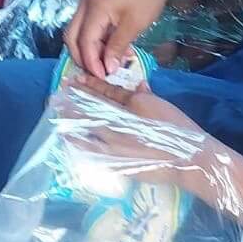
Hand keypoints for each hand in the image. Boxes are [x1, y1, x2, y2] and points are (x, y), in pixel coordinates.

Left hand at [55, 75, 215, 192]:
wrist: (188, 159)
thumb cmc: (178, 129)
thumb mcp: (160, 106)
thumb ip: (144, 95)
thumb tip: (138, 86)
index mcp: (130, 105)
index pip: (106, 92)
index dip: (89, 85)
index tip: (74, 79)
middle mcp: (118, 123)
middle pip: (90, 109)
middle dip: (72, 101)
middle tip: (54, 97)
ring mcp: (114, 144)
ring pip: (86, 128)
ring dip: (70, 120)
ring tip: (57, 114)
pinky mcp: (115, 162)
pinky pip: (91, 151)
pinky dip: (78, 143)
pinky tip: (67, 139)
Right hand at [64, 0, 175, 79]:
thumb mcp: (135, 24)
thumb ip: (118, 47)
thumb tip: (108, 68)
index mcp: (95, 6)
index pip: (84, 41)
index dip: (91, 62)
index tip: (103, 77)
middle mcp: (85, 0)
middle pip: (72, 35)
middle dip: (82, 57)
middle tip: (98, 72)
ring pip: (78, 29)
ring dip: (89, 48)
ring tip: (106, 61)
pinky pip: (87, 21)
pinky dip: (94, 36)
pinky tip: (109, 46)